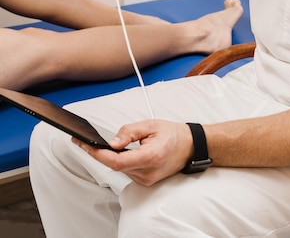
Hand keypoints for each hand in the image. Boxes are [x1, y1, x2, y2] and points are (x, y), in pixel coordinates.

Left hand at [72, 119, 193, 185]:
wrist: (190, 146)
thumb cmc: (173, 134)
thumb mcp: (150, 125)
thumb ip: (129, 132)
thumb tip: (111, 142)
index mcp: (150, 156)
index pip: (118, 161)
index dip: (99, 154)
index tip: (85, 144)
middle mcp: (148, 172)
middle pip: (115, 166)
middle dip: (98, 153)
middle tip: (82, 140)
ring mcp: (147, 179)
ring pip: (120, 169)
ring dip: (109, 157)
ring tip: (96, 143)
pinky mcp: (146, 181)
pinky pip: (127, 171)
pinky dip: (119, 161)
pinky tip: (115, 151)